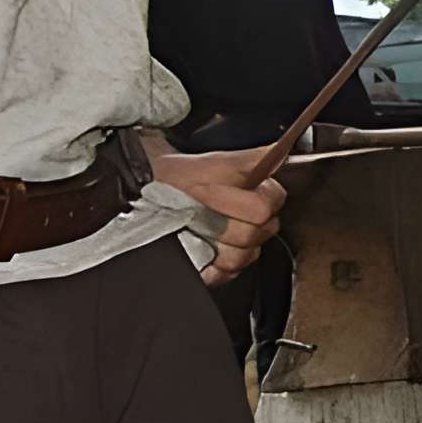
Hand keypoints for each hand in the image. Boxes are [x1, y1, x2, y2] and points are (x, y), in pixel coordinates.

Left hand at [147, 140, 285, 286]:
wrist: (141, 204)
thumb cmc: (171, 180)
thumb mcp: (210, 163)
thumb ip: (252, 159)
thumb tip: (281, 150)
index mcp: (257, 192)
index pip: (272, 202)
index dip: (240, 199)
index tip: (210, 190)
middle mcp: (253, 220)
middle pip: (261, 230)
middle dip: (226, 219)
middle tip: (199, 208)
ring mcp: (240, 246)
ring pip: (247, 253)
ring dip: (216, 240)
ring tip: (194, 228)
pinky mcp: (223, 269)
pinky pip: (230, 272)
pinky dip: (210, 262)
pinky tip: (196, 247)